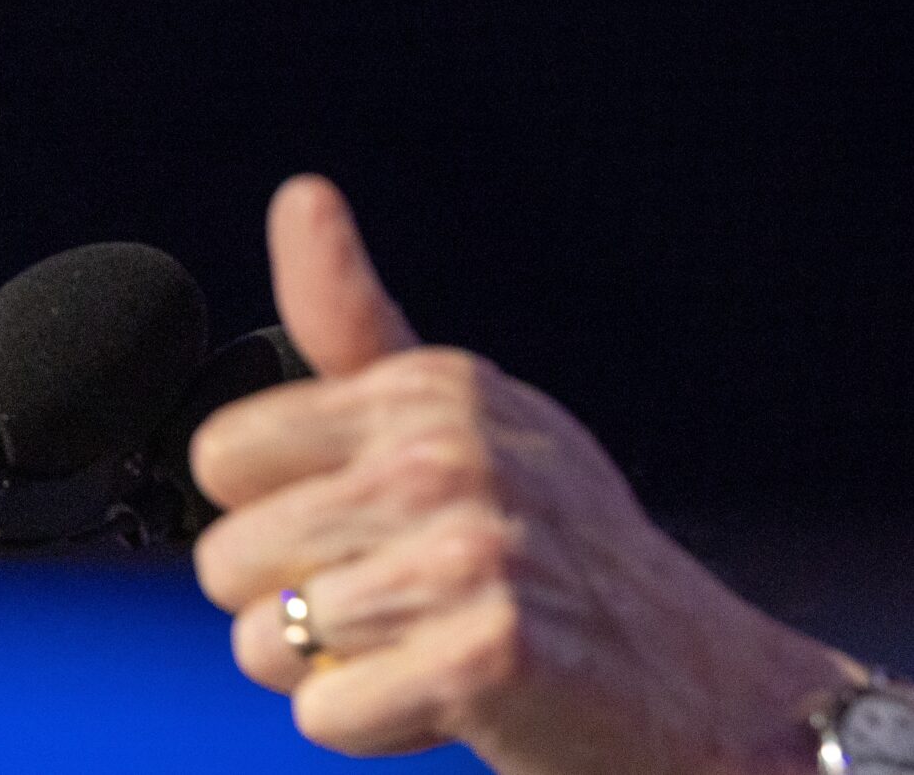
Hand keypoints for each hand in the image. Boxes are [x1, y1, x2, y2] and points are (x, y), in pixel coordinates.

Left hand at [191, 175, 851, 772]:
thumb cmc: (558, 541)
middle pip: (228, 560)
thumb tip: (300, 192)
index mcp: (432, 388)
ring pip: (264, 644)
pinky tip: (451, 698)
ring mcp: (471, 553)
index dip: (279, 508)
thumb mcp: (467, 411)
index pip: (224, 456)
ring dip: (334, 672)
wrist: (689, 672)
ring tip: (429, 644)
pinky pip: (325, 715)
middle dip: (294, 603)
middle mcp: (450, 455)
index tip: (363, 524)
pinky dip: (375, 727)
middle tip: (404, 599)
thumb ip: (355, 319)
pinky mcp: (486, 653)